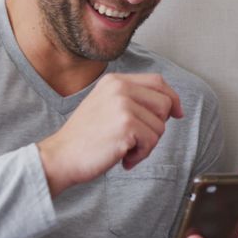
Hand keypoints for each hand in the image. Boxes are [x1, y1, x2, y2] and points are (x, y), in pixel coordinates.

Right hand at [38, 73, 182, 195]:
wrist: (61, 157)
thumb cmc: (84, 138)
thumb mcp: (106, 106)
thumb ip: (132, 100)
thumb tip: (170, 106)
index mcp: (114, 81)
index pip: (157, 81)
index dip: (172, 98)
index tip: (176, 114)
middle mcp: (119, 88)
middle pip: (164, 103)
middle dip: (157, 126)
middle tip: (136, 140)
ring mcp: (123, 105)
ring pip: (160, 126)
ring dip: (146, 145)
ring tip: (124, 149)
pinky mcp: (126, 125)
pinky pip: (152, 142)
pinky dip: (140, 155)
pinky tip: (122, 157)